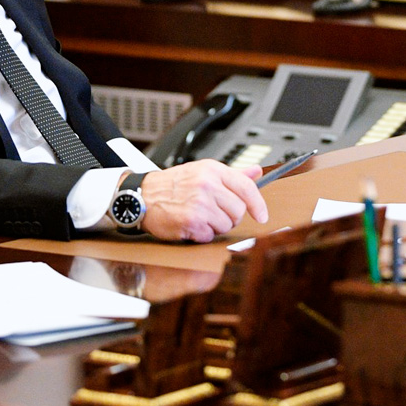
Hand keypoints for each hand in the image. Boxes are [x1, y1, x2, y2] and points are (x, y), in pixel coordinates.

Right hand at [139, 160, 268, 242]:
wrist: (143, 195)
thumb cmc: (173, 185)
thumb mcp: (203, 171)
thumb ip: (232, 174)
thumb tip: (257, 172)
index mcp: (213, 170)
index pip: (246, 188)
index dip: (258, 204)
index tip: (263, 215)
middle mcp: (207, 185)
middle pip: (239, 210)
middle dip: (230, 217)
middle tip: (215, 213)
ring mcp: (200, 204)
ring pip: (227, 225)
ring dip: (216, 226)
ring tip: (201, 217)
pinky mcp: (192, 221)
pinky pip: (211, 235)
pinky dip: (203, 234)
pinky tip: (192, 224)